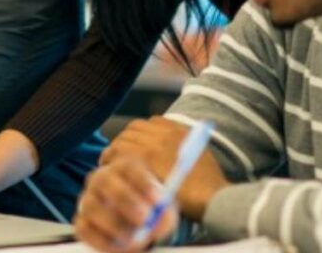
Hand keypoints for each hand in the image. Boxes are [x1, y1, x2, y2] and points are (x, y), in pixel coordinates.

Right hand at [74, 157, 177, 251]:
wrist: (139, 227)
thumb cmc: (152, 211)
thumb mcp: (163, 211)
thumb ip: (163, 214)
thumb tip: (159, 221)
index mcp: (123, 168)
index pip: (128, 166)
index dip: (143, 182)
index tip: (159, 199)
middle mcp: (101, 179)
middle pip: (104, 180)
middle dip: (125, 199)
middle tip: (145, 217)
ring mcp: (88, 200)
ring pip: (91, 206)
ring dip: (113, 223)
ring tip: (134, 238)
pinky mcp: (81, 223)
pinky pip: (85, 230)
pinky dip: (103, 241)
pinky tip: (121, 247)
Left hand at [101, 116, 228, 218]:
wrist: (212, 198)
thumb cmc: (208, 186)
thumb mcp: (198, 155)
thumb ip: (180, 147)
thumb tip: (165, 149)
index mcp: (178, 130)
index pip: (150, 122)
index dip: (140, 134)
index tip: (136, 146)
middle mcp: (164, 133)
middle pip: (133, 129)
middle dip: (124, 141)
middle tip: (118, 156)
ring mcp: (153, 144)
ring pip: (122, 139)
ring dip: (114, 151)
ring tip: (110, 165)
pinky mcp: (142, 160)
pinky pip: (117, 153)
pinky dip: (110, 160)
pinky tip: (109, 172)